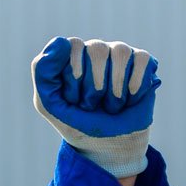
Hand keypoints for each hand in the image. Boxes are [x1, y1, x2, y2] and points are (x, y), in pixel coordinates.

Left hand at [32, 36, 158, 178]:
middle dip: (94, 87)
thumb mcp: (48, 103)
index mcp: (70, 56)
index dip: (74, 76)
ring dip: (114, 90)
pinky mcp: (142, 62)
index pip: (73, 46)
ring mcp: (119, 54)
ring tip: (110, 106)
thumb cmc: (74, 121)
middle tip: (91, 105)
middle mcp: (94, 49)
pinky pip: (142, 60)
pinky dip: (134, 87)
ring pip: (121, 53)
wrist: (105, 144)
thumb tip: (60, 41)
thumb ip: (43, 72)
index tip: (72, 99)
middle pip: (97, 50)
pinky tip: (128, 100)